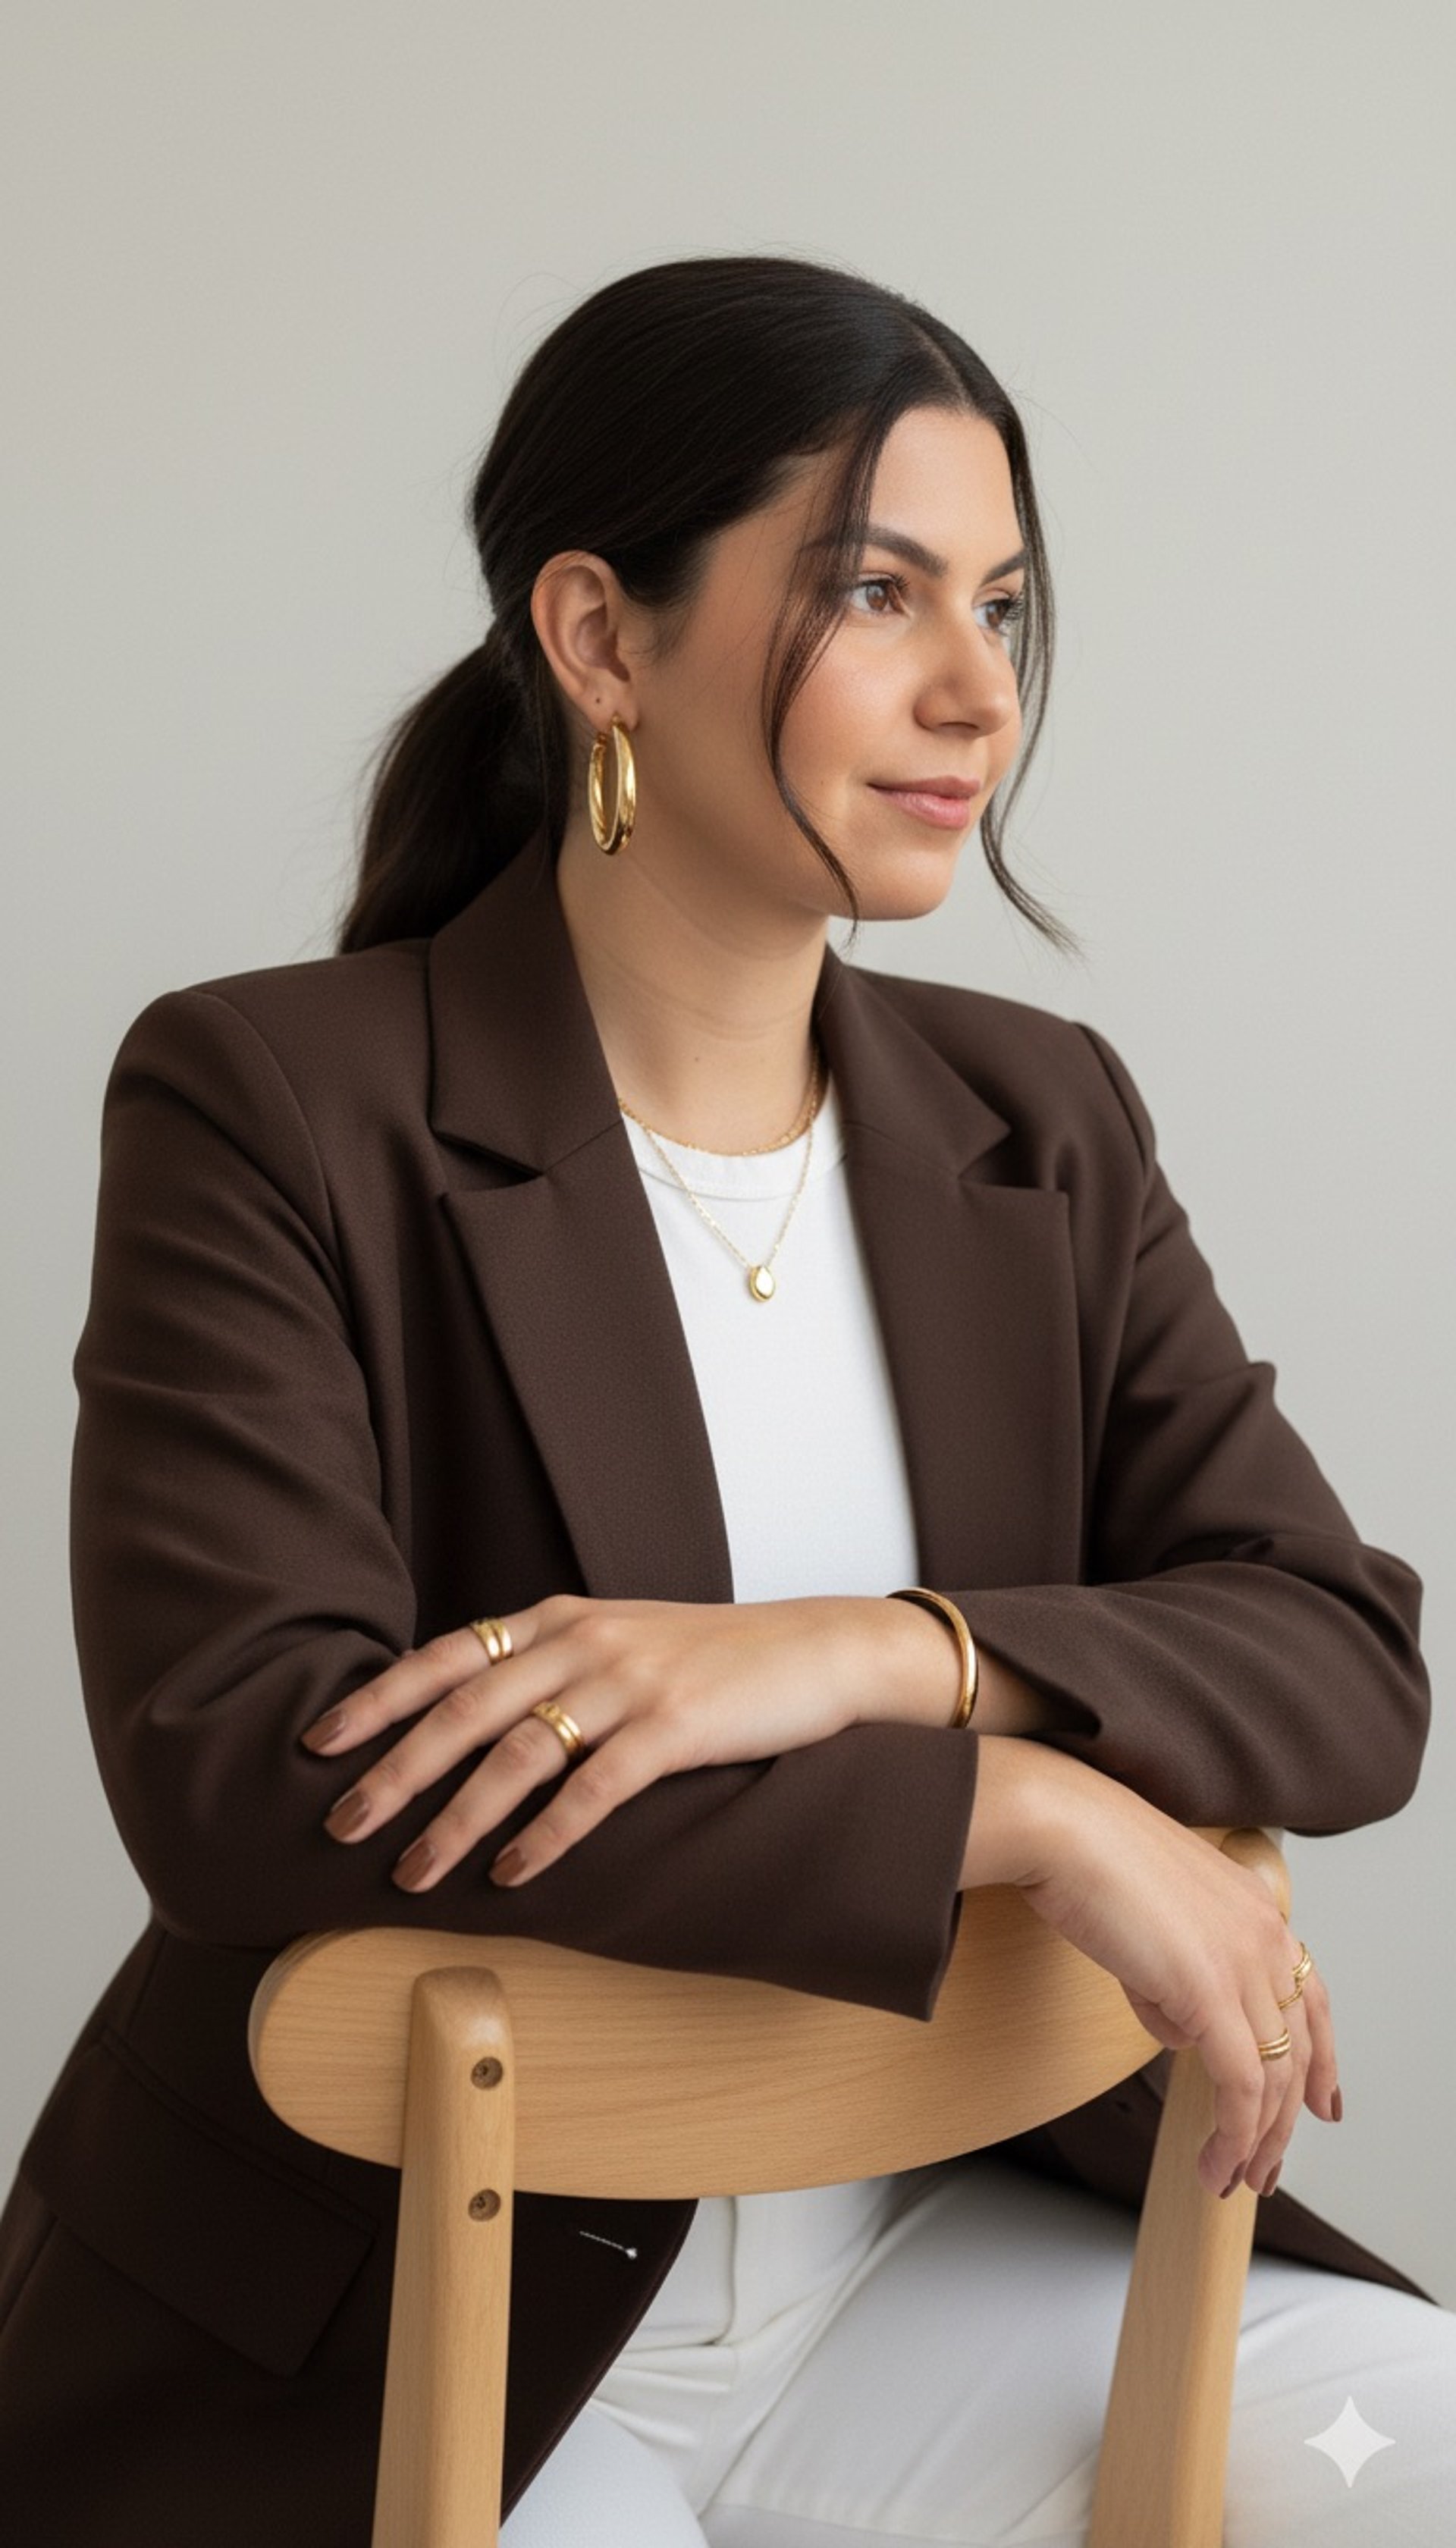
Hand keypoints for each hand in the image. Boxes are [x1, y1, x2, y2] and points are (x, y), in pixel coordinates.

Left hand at [301, 1592, 919, 1893]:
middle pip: (464, 1708)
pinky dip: (545, 1834)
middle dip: (394, 1770)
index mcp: (559, 1619)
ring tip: (413, 1872)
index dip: (379, 1698)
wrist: (819, 1648)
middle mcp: (582, 1642)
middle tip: (341, 1823)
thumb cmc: (713, 1657)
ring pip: (518, 1754)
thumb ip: (549, 1666)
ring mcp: (629, 1682)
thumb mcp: (618, 1641)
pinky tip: (511, 1873)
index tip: (320, 1740)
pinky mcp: (675, 1726)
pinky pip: (594, 1787)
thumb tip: (466, 1717)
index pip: (447, 1655)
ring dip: (456, 1818)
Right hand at [1012, 1748, 1338, 2200]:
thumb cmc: (1085, 1855)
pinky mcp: (1212, 1993)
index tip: (1321, 2103)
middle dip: (1285, 2120)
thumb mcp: (1152, 1915)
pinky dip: (1233, 2135)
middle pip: (1300, 2048)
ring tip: (1230, 2178)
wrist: (1060, 1827)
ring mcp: (1244, 1962)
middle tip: (1264, 2167)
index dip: (1322, 2058)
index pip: (1312, 1996)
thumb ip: (1179, 1969)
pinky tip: (1214, 2162)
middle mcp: (1265, 1933)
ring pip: (1274, 2077)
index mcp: (1255, 1906)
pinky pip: (1240, 2086)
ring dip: (1256, 2141)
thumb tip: (1179, 2025)